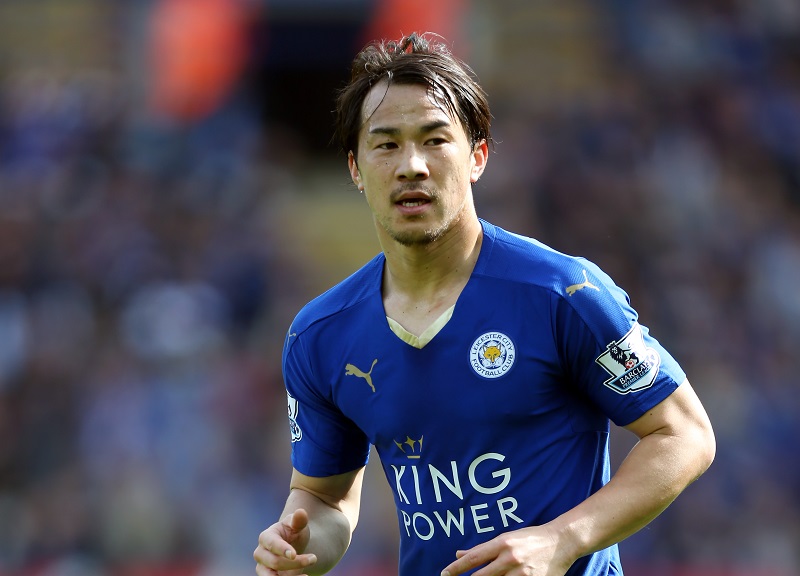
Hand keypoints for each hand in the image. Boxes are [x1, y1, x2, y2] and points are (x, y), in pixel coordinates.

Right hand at [254, 509, 317, 575]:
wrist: (291, 545)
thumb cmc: (293, 532)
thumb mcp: (297, 524)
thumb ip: (298, 520)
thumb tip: (301, 512)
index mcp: (266, 537)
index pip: (272, 544)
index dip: (282, 549)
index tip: (294, 554)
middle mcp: (261, 553)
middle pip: (275, 562)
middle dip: (295, 562)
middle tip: (314, 558)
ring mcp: (263, 567)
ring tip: (306, 574)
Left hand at [440, 525, 574, 575]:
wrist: (561, 542)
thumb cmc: (530, 538)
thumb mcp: (506, 538)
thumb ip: (482, 548)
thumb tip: (458, 554)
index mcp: (502, 543)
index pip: (474, 558)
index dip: (457, 568)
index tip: (444, 574)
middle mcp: (511, 558)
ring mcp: (522, 573)